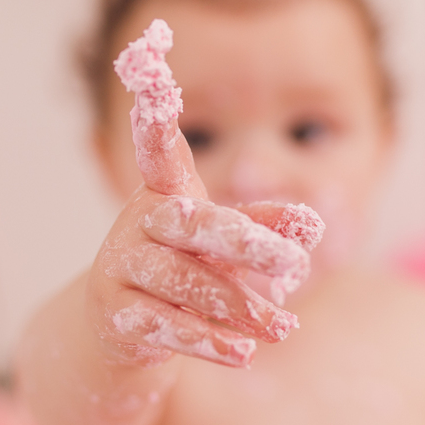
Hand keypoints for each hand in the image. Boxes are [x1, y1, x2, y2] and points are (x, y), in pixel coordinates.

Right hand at [85, 20, 321, 368]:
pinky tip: (243, 353)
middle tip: (293, 266)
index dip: (155, 117)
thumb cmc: (180, 275)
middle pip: (190, 224)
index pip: (157, 151)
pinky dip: (209, 341)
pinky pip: (167, 326)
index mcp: (162, 195)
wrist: (113, 338)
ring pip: (184, 283)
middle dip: (244, 244)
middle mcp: (134, 225)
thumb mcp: (221, 250)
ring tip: (281, 326)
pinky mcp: (114, 317)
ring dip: (238, 306)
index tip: (151, 72)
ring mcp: (118, 270)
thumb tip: (311, 223)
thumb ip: (262, 231)